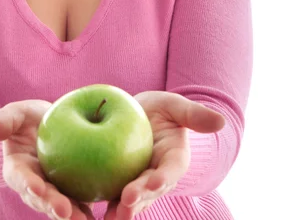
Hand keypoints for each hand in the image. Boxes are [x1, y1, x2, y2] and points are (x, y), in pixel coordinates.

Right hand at [0, 100, 94, 219]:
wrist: (48, 127)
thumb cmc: (28, 119)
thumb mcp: (16, 114)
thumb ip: (6, 120)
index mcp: (17, 170)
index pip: (20, 179)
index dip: (27, 184)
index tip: (37, 187)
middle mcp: (35, 187)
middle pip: (42, 200)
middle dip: (52, 207)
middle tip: (64, 211)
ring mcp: (54, 192)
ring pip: (63, 207)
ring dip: (73, 215)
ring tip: (85, 219)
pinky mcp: (73, 192)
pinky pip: (82, 202)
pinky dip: (90, 208)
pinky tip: (105, 211)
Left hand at [103, 91, 225, 219]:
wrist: (141, 118)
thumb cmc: (161, 110)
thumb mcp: (175, 106)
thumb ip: (193, 114)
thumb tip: (220, 120)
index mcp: (174, 159)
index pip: (171, 170)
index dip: (164, 177)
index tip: (155, 180)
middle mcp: (159, 177)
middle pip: (150, 191)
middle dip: (140, 198)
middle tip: (127, 201)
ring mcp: (140, 183)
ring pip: (133, 200)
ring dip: (122, 210)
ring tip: (110, 217)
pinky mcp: (121, 184)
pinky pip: (113, 196)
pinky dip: (105, 204)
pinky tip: (93, 211)